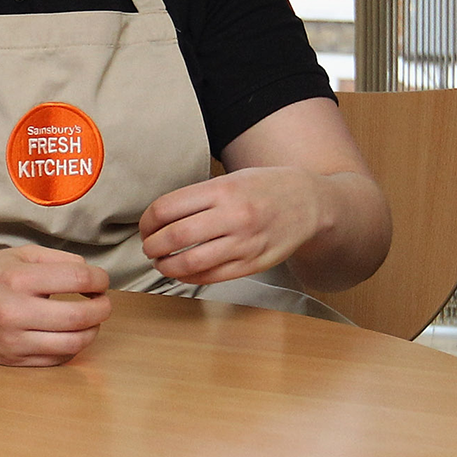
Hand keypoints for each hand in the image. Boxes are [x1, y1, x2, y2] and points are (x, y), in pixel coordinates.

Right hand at [0, 246, 111, 365]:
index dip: (100, 279)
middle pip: (80, 316)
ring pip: (72, 344)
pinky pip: (55, 360)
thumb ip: (56, 260)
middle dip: (102, 309)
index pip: (78, 278)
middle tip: (102, 302)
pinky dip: (71, 348)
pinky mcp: (10, 362)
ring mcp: (12, 341)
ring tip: (89, 321)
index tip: (101, 281)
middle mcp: (14, 312)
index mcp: (17, 278)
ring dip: (91, 332)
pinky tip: (68, 335)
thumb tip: (91, 274)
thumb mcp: (15, 255)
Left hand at [138, 166, 328, 283]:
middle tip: (148, 247)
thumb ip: (200, 196)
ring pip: (190, 263)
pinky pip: (212, 276)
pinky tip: (184, 272)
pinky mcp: (252, 264)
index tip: (146, 226)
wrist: (311, 203)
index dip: (147, 221)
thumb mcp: (232, 179)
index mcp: (223, 190)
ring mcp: (244, 243)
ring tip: (162, 263)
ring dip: (167, 266)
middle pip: (174, 237)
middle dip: (152, 246)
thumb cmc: (268, 187)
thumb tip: (161, 216)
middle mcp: (233, 216)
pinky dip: (190, 277)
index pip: (167, 208)